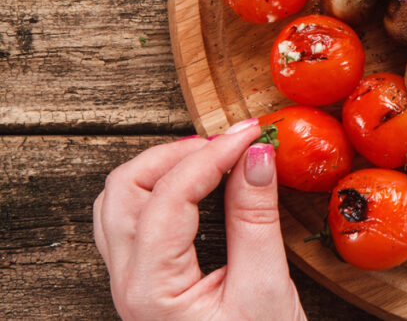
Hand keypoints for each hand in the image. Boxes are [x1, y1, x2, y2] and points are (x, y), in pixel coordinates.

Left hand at [93, 119, 305, 320]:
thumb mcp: (265, 288)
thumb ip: (256, 218)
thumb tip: (256, 156)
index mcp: (151, 289)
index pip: (169, 196)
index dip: (213, 155)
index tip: (254, 135)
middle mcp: (128, 283)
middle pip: (125, 188)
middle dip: (178, 153)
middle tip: (231, 143)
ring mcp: (132, 283)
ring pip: (121, 201)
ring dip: (165, 167)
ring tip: (216, 157)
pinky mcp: (148, 283)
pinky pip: (134, 219)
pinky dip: (163, 189)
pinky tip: (202, 185)